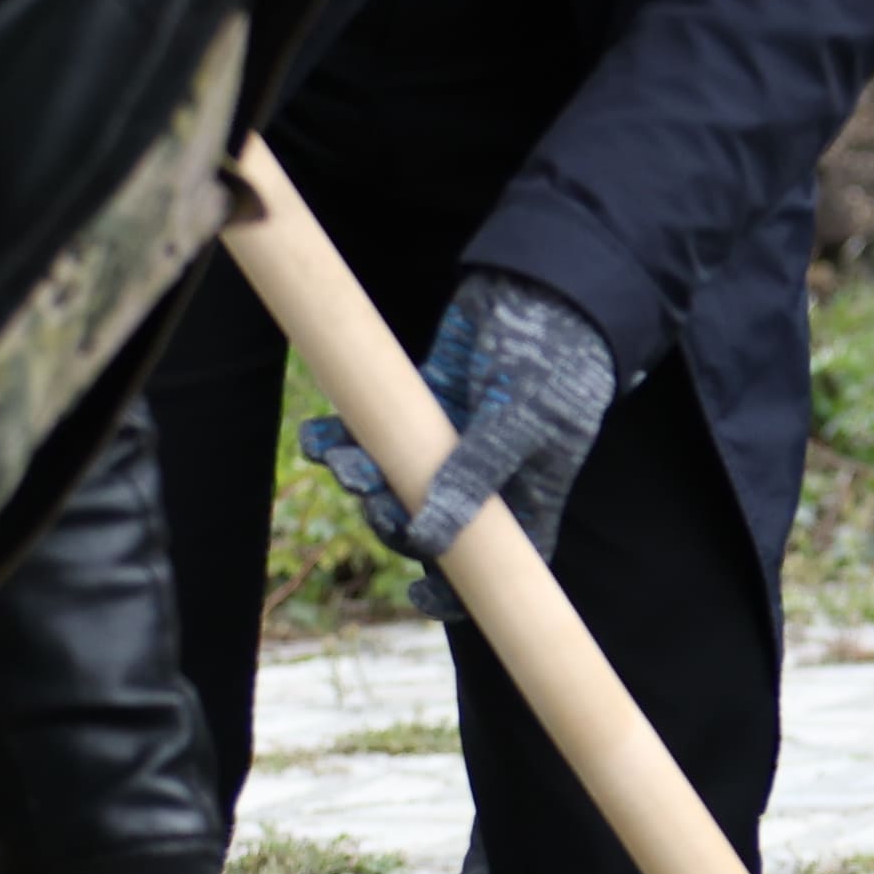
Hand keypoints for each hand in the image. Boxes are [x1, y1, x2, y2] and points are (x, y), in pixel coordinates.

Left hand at [298, 272, 618, 612]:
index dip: (458, 590)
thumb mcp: (522, 421)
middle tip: (364, 488)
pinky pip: (378, 431)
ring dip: (358, 472)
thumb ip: (473, 478)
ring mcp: (453, 438)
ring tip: (334, 453)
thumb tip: (426, 542)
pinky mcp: (426, 400)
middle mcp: (488, 474)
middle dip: (388, 514)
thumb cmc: (554, 356)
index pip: (496, 563)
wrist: (544, 279)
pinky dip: (345, 433)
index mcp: (527, 492)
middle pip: (429, 522)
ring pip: (395, 478)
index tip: (416, 594)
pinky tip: (319, 431)